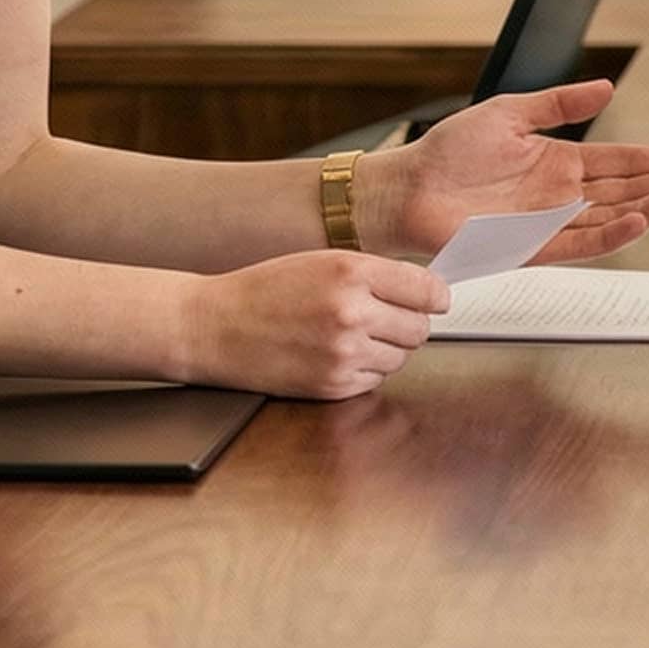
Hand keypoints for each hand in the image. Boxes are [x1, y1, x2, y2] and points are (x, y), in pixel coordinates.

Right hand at [185, 251, 449, 399]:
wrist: (213, 327)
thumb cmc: (265, 290)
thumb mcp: (321, 261)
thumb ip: (374, 274)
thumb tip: (428, 292)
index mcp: (351, 271)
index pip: (427, 290)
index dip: (434, 296)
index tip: (433, 300)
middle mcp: (351, 312)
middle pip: (420, 328)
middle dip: (407, 323)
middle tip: (382, 317)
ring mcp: (343, 353)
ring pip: (401, 357)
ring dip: (386, 348)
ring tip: (349, 335)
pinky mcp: (333, 386)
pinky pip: (376, 380)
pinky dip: (364, 370)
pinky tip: (334, 354)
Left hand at [378, 80, 648, 266]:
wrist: (407, 187)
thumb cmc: (449, 151)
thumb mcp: (510, 112)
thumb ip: (559, 104)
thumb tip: (608, 88)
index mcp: (558, 162)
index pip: (620, 162)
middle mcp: (560, 196)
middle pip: (626, 191)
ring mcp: (549, 224)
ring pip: (611, 218)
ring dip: (648, 209)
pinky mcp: (531, 249)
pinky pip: (580, 244)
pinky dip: (611, 235)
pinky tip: (638, 221)